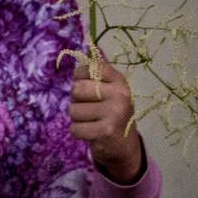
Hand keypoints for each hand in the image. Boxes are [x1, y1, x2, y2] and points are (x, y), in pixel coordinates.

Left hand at [69, 54, 143, 183]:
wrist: (124, 146)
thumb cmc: (109, 113)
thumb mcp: (107, 91)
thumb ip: (94, 75)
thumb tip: (82, 51)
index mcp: (119, 81)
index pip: (89, 67)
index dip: (80, 77)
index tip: (88, 88)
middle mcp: (120, 94)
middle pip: (76, 90)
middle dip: (77, 102)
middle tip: (90, 109)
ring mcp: (115, 112)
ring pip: (73, 111)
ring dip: (78, 119)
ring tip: (93, 122)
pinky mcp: (106, 131)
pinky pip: (75, 128)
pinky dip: (79, 132)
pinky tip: (92, 133)